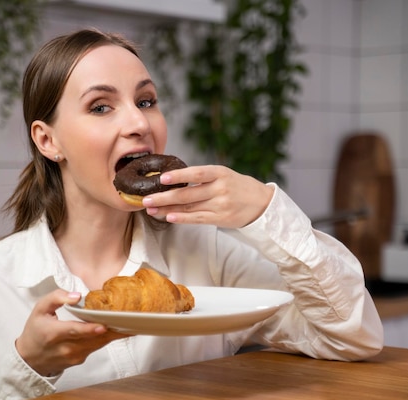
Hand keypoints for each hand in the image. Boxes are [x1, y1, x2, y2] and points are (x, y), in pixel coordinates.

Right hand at [15, 289, 126, 375]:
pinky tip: (116, 328)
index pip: (74, 331)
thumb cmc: (35, 330)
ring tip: (130, 323)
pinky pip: (96, 347)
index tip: (104, 325)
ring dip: (113, 333)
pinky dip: (106, 337)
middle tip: (129, 320)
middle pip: (92, 338)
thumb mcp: (39, 309)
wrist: (29, 358)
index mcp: (53, 334)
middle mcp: (65, 348)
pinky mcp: (80, 360)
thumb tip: (77, 296)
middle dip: (112, 329)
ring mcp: (74, 356)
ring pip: (98, 343)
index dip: (90, 329)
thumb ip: (57, 297)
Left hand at [142, 165, 273, 228]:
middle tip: (146, 198)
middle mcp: (220, 188)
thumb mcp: (223, 174)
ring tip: (151, 208)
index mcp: (220, 173)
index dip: (179, 175)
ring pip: (189, 207)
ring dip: (167, 208)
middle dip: (164, 197)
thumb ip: (202, 177)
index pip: (196, 173)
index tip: (162, 178)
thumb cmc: (238, 186)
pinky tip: (168, 217)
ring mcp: (220, 205)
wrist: (261, 203)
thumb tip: (174, 179)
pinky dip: (182, 218)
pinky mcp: (220, 218)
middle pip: (187, 193)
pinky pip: (197, 219)